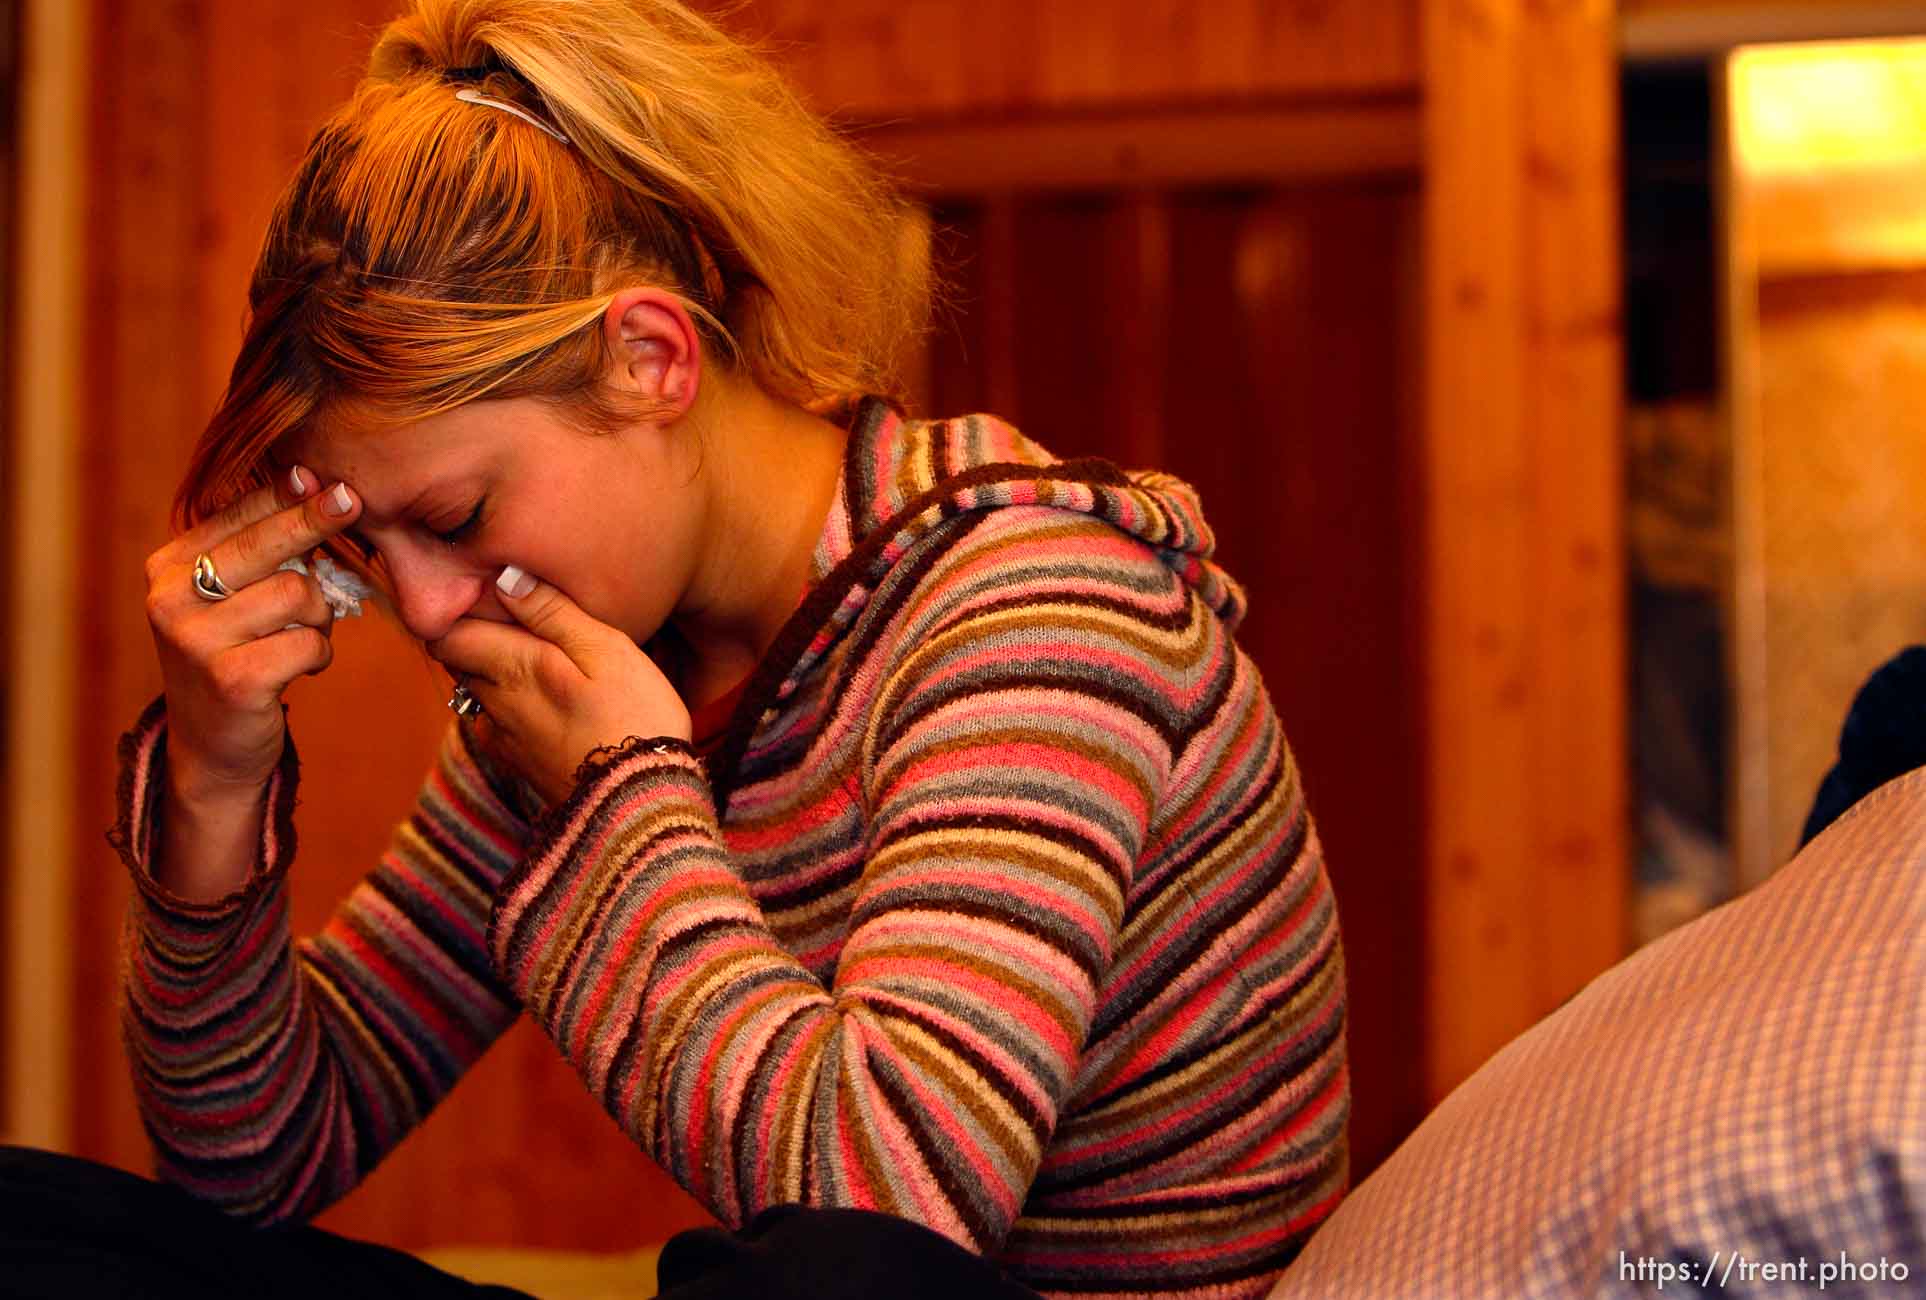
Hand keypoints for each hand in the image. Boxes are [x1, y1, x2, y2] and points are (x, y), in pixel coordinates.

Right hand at [144, 468, 361, 797]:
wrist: (213, 746)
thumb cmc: (236, 655)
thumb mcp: (232, 598)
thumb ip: (259, 550)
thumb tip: (313, 482)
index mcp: (168, 569)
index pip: (236, 516)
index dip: (287, 495)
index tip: (326, 477)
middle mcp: (170, 599)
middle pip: (265, 544)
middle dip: (314, 522)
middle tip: (351, 500)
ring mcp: (196, 641)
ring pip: (296, 594)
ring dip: (319, 617)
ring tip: (304, 636)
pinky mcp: (230, 680)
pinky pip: (308, 643)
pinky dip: (319, 654)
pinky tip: (302, 667)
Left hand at [428, 567, 692, 804]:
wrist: (640, 805)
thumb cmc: (633, 718)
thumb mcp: (606, 651)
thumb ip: (552, 612)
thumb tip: (504, 578)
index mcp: (510, 668)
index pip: (446, 632)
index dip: (459, 611)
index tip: (492, 597)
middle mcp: (493, 704)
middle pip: (459, 660)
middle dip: (479, 637)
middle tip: (523, 622)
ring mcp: (503, 739)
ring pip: (479, 691)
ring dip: (498, 672)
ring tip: (545, 662)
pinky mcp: (518, 764)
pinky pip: (498, 722)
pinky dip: (513, 705)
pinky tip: (552, 704)